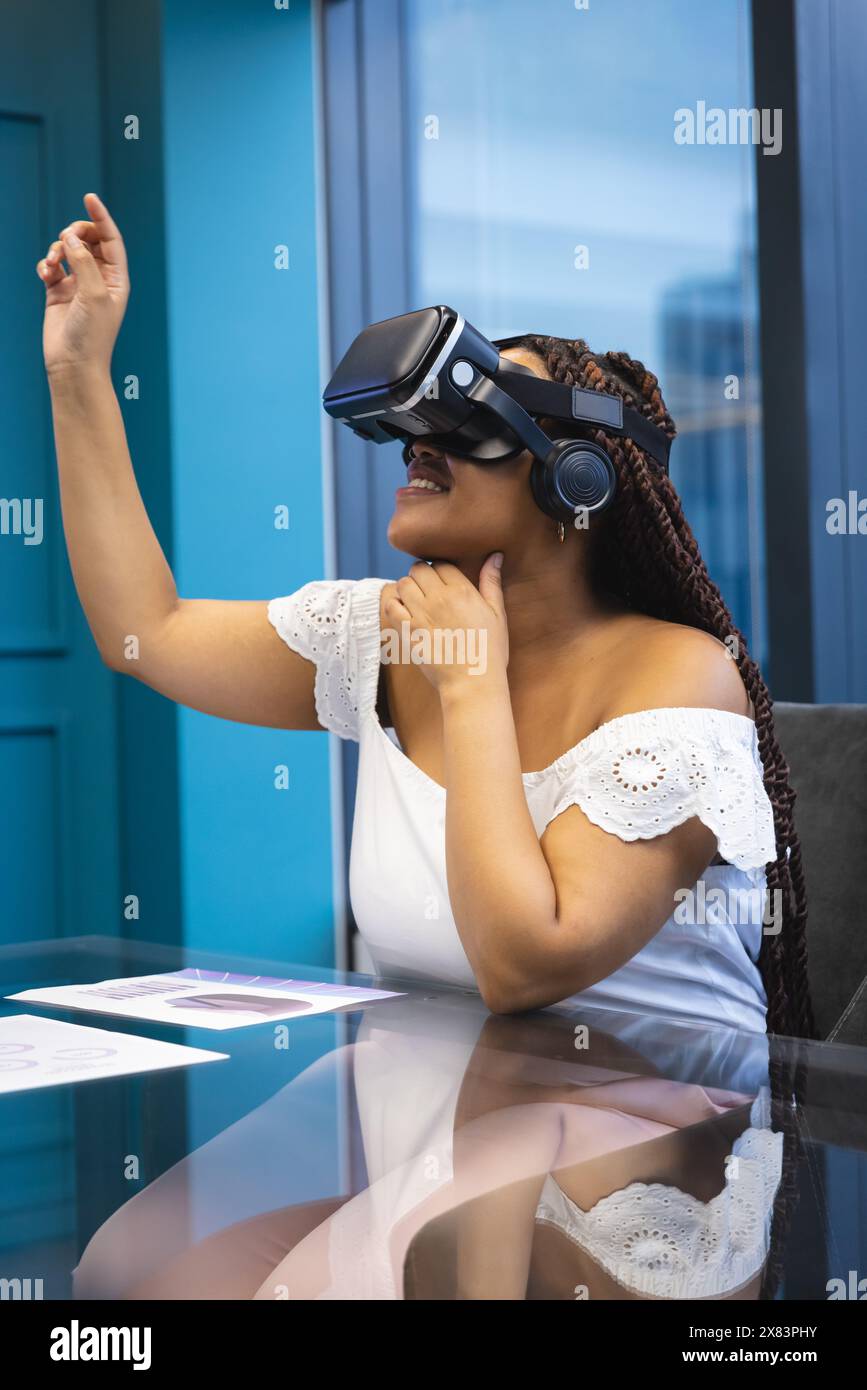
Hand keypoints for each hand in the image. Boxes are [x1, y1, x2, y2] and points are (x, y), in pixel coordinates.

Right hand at [37, 193, 129, 377]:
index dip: (101, 217)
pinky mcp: (58, 292)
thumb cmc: (92, 335)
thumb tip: (70, 237)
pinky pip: (52, 266)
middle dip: (75, 233)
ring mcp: (78, 285)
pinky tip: (45, 273)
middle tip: (65, 238)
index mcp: (117, 279)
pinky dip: (46, 264)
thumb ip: (83, 262)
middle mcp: (100, 279)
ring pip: (68, 250)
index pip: (111, 239)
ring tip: (53, 264)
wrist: (73, 365)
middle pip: (88, 240)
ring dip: (58, 249)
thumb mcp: (93, 294)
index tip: (89, 197)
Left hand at [385, 555, 508, 691]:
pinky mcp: (407, 631)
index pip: (441, 564)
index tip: (441, 582)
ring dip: (407, 587)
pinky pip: (390, 606)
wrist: (472, 683)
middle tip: (427, 590)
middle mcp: (438, 598)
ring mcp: (420, 614)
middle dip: (421, 575)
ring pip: (403, 584)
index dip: (439, 570)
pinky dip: (393, 603)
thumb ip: (492, 582)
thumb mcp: (498, 614)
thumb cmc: (489, 651)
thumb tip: (495, 555)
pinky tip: (403, 610)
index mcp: (461, 591)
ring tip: (415, 600)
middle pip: (419, 570)